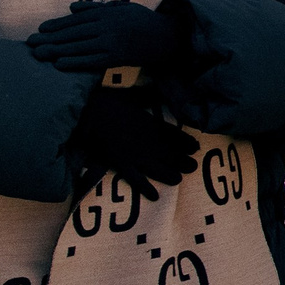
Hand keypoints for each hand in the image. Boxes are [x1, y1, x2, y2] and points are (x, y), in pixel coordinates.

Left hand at [29, 0, 183, 73]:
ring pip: (79, 46)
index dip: (57, 24)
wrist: (168, 37)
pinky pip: (92, 60)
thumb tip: (72, 7)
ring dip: (57, 50)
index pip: (76, 19)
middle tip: (30, 43)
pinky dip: (74, 62)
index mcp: (107, 12)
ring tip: (39, 54)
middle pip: (73, 33)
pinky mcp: (117, 56)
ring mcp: (112, 41)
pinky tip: (60, 64)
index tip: (40, 30)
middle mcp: (107, 25)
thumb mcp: (121, 8)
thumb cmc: (142, 21)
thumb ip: (96, 8)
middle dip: (50, 38)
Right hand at [66, 86, 197, 197]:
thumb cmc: (109, 102)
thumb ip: (147, 95)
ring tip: (178, 179)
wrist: (88, 114)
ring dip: (170, 174)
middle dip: (183, 160)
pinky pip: (136, 179)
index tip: (195, 147)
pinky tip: (155, 196)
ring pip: (158, 168)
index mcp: (151, 124)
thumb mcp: (132, 95)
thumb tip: (157, 88)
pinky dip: (145, 188)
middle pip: (169, 153)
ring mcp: (135, 154)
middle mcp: (147, 141)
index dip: (186, 142)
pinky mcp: (121, 163)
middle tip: (193, 166)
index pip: (173, 135)